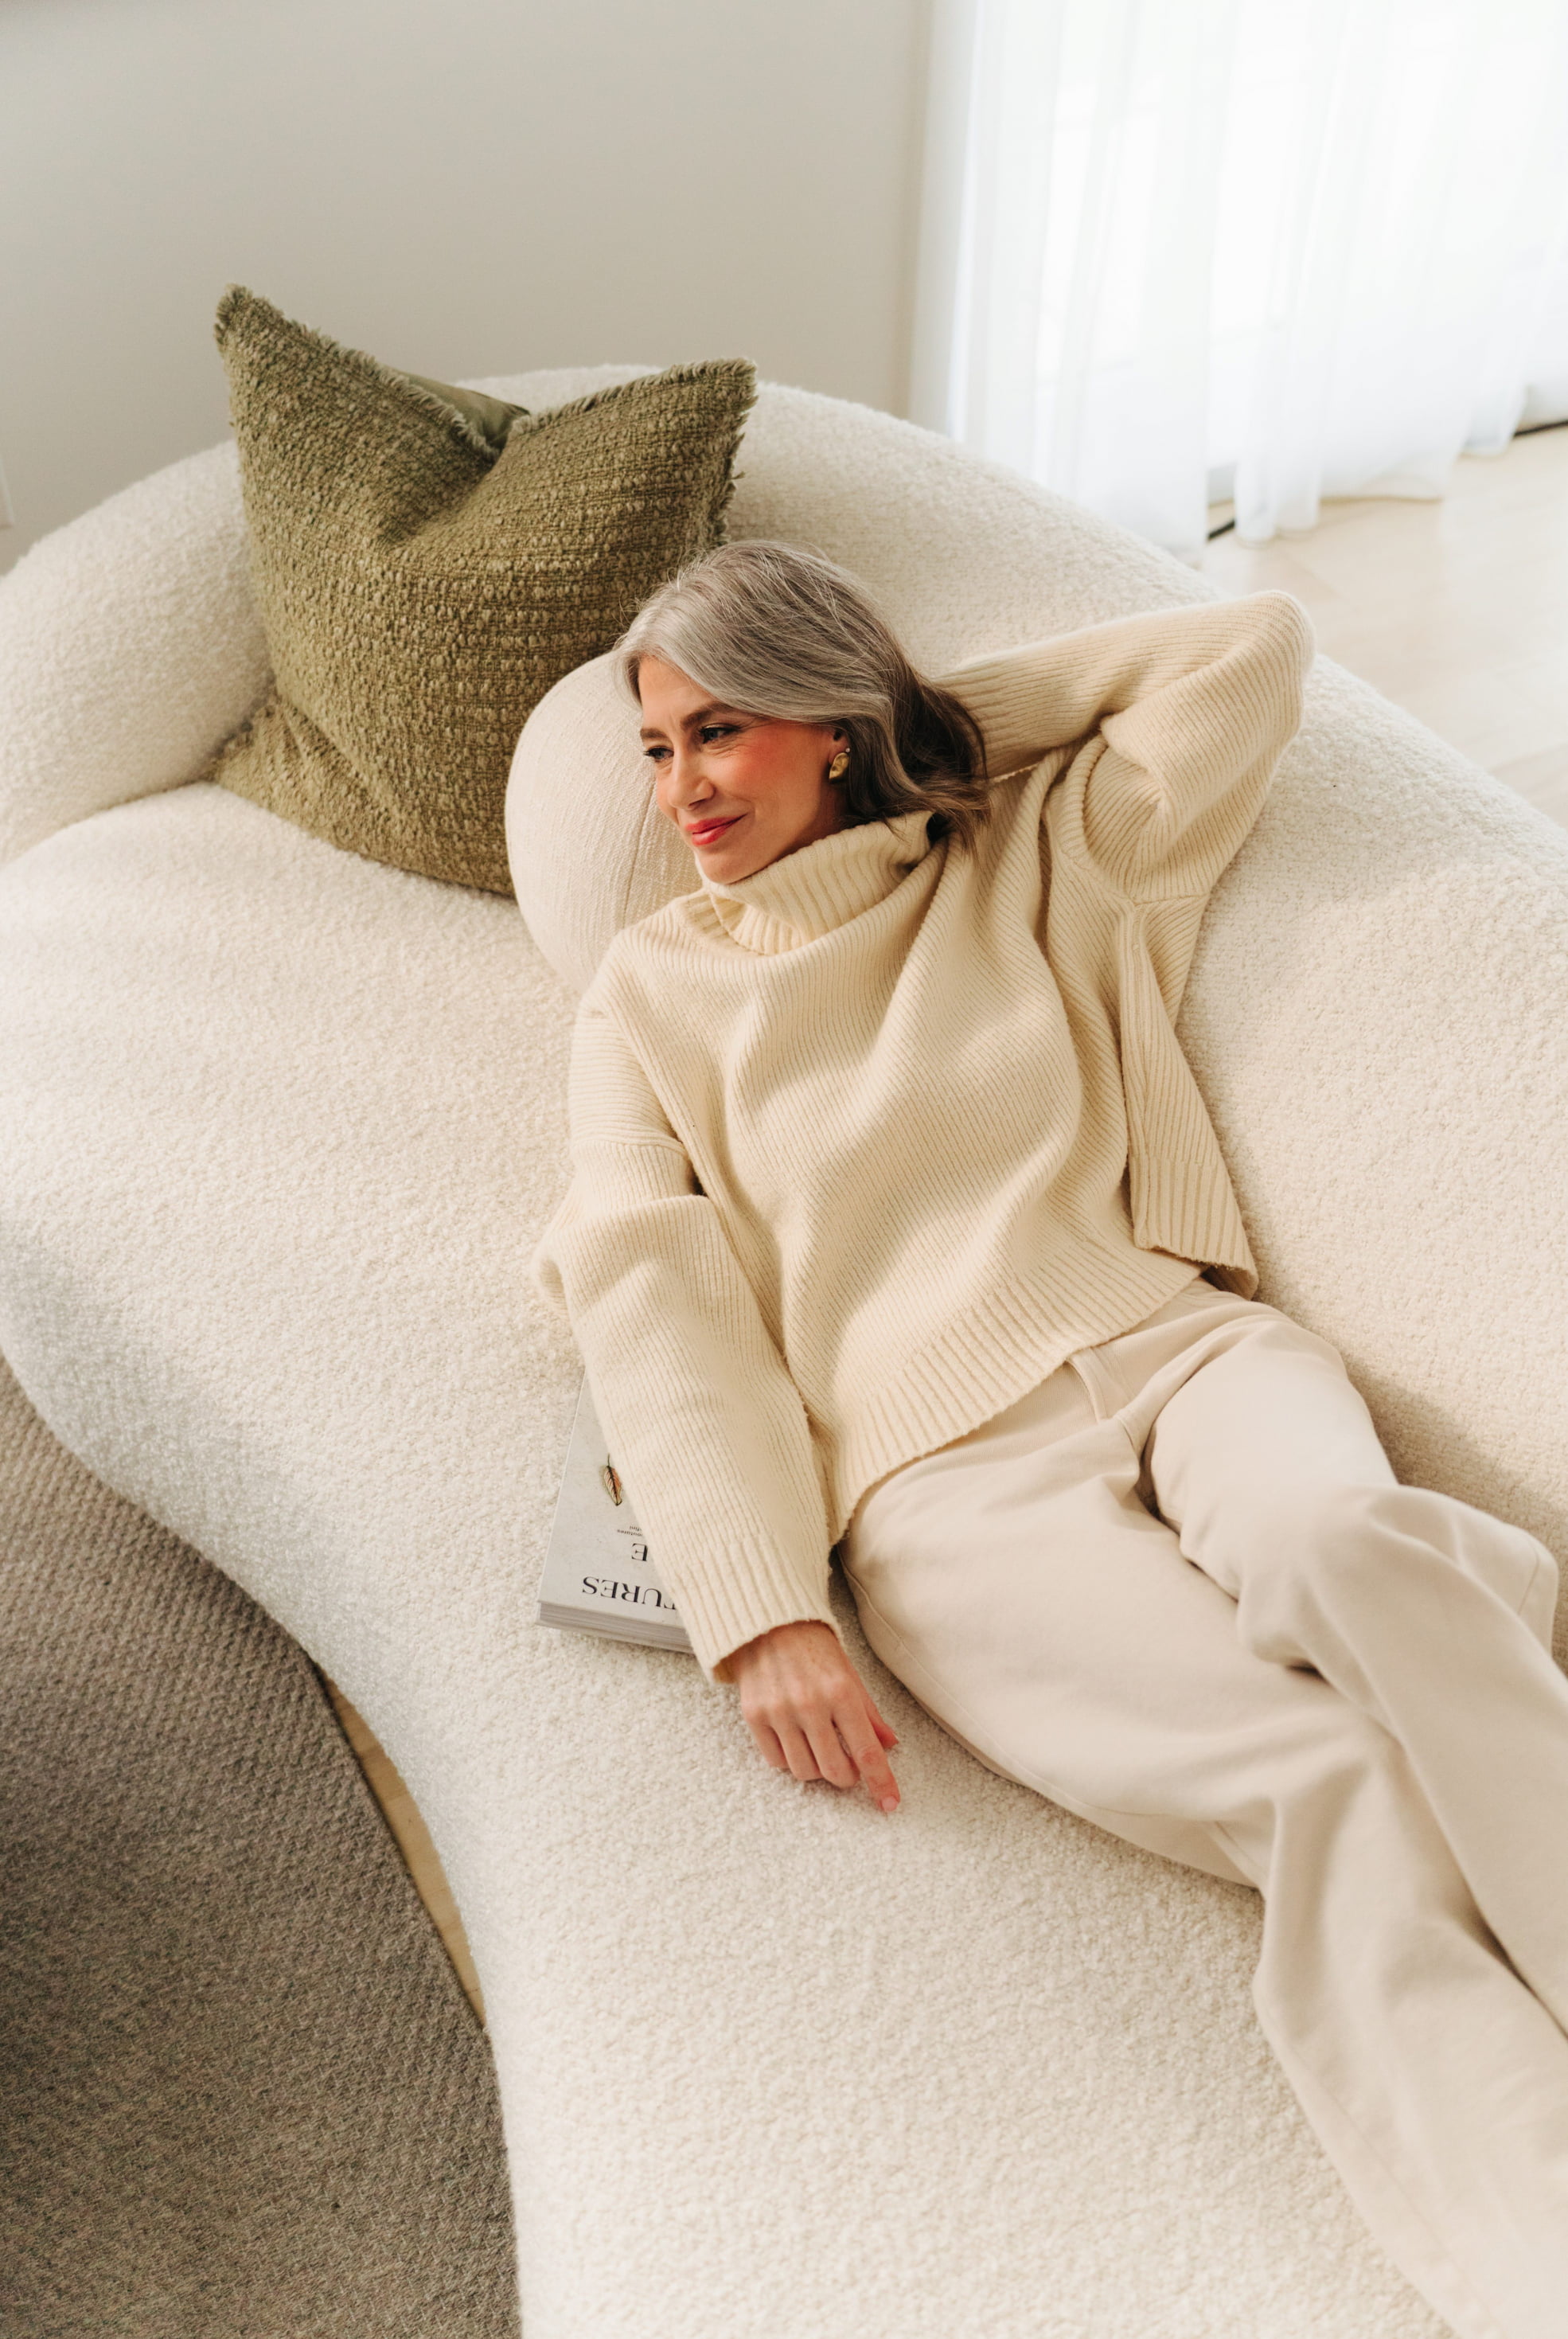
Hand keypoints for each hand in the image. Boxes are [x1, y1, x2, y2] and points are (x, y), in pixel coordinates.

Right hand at [727, 1619, 900, 1812]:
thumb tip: (890, 1744)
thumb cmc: (814, 1647)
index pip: (867, 1752)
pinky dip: (789, 1759)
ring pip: (804, 1771)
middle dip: (847, 1777)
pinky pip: (776, 1761)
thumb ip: (869, 1713)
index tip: (890, 1804)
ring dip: (817, 1769)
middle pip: (835, 1770)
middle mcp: (810, 1704)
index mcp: (842, 1692)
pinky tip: (794, 1740)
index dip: (881, 1782)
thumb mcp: (850, 1674)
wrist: (768, 1622)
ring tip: (818, 1748)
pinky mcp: (754, 1715)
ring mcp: (779, 1711)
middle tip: (849, 1767)